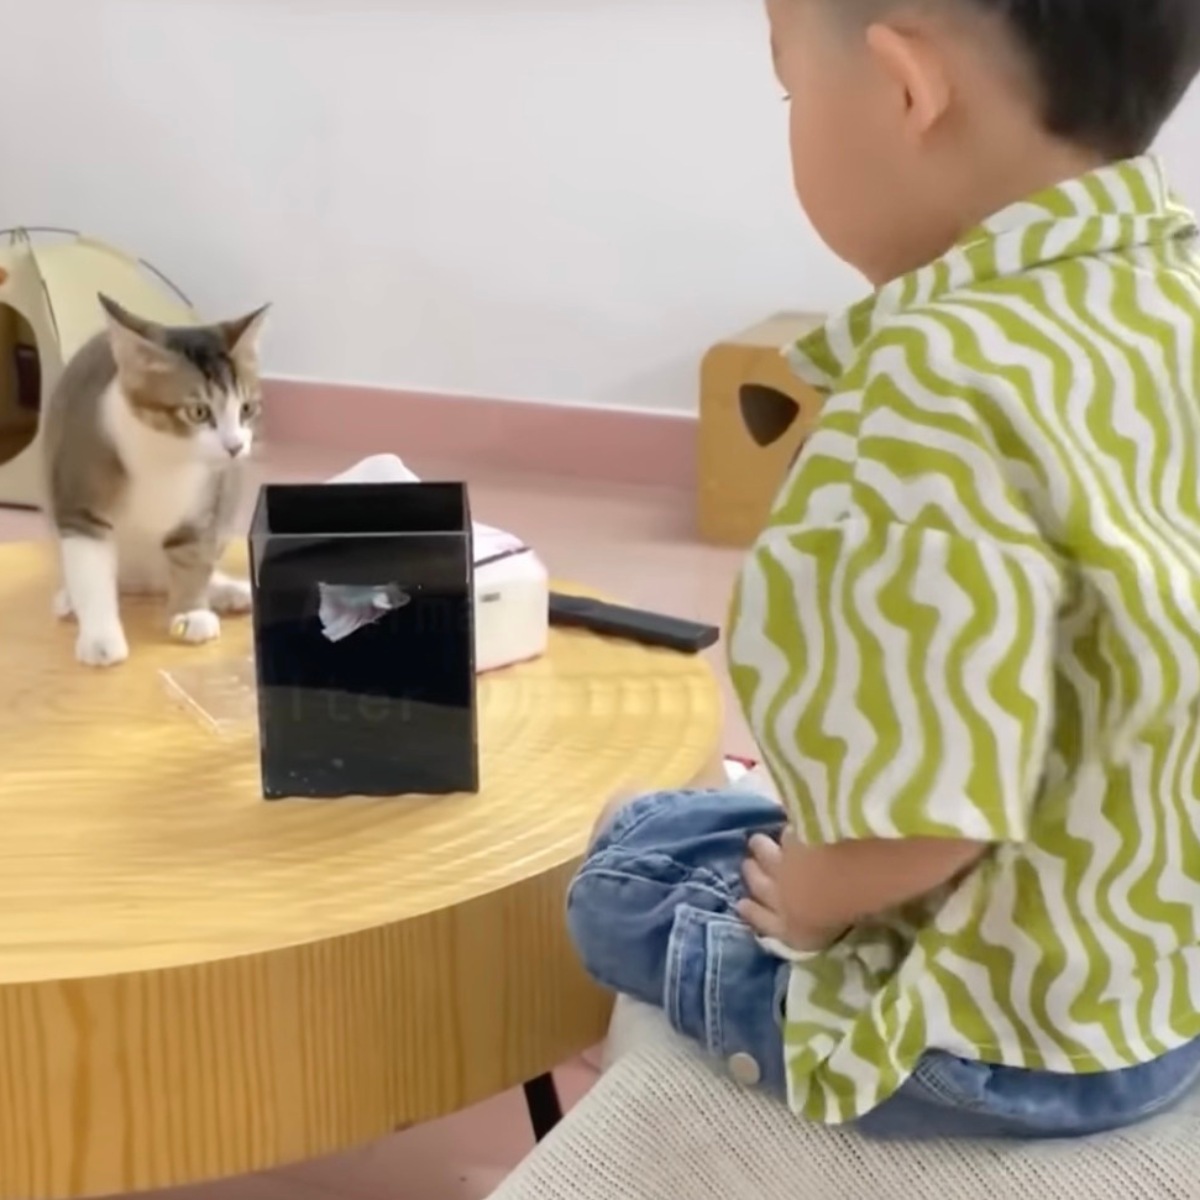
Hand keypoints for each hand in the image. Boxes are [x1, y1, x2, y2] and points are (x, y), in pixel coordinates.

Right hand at [737, 830, 843, 953]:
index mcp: (786, 927)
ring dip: (759, 848)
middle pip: (757, 884)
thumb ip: (804, 933)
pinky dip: (787, 834)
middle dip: (750, 875)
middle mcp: (778, 895)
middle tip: (746, 864)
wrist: (840, 884)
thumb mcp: (820, 939)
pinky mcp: (796, 841)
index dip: (751, 912)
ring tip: (756, 841)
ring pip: (764, 854)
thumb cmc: (840, 919)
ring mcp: (784, 865)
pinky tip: (788, 830)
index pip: (761, 919)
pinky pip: (786, 836)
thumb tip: (803, 928)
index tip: (741, 904)